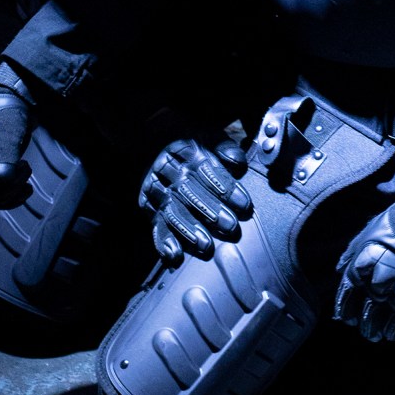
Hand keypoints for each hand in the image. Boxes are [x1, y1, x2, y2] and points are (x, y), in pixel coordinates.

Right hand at [0, 78, 33, 207]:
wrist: (15, 95)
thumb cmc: (9, 107)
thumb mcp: (7, 129)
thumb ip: (3, 154)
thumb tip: (1, 179)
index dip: (0, 183)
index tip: (22, 168)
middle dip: (7, 189)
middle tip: (26, 170)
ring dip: (8, 193)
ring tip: (26, 179)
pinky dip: (8, 193)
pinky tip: (23, 188)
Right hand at [139, 136, 252, 265]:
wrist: (156, 143)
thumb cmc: (195, 147)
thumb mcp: (209, 138)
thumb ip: (224, 149)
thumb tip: (237, 162)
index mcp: (184, 150)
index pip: (206, 170)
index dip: (225, 187)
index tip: (244, 204)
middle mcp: (167, 170)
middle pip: (188, 192)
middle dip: (211, 210)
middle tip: (231, 226)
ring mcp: (157, 190)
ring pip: (172, 211)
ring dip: (189, 230)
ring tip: (206, 246)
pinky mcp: (150, 208)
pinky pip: (156, 226)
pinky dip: (164, 242)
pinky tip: (174, 255)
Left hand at [334, 185, 394, 345]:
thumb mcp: (368, 233)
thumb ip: (352, 255)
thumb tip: (340, 272)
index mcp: (364, 267)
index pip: (348, 298)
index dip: (347, 311)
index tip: (349, 319)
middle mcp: (382, 284)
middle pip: (370, 318)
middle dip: (369, 328)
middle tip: (371, 332)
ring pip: (393, 328)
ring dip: (391, 332)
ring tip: (391, 333)